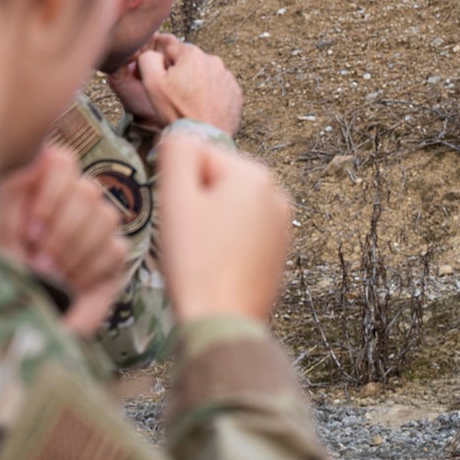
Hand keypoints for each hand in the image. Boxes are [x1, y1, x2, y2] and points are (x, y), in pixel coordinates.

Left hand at [0, 143, 128, 335]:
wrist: (23, 316)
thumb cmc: (6, 273)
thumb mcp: (2, 233)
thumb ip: (18, 190)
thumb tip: (46, 150)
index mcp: (43, 186)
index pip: (63, 162)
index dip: (51, 195)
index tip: (30, 232)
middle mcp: (75, 199)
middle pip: (87, 191)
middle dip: (62, 234)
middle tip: (39, 265)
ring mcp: (98, 224)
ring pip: (106, 217)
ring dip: (75, 253)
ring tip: (52, 276)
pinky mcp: (115, 252)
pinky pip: (115, 248)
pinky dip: (90, 270)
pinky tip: (72, 284)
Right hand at [108, 34, 242, 135]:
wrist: (202, 138)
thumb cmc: (177, 112)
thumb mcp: (152, 82)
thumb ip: (149, 58)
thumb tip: (154, 53)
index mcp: (193, 55)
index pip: (172, 49)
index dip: (164, 65)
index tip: (164, 81)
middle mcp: (214, 61)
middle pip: (190, 62)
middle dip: (182, 74)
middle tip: (176, 96)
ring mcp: (227, 78)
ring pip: (206, 75)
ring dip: (198, 85)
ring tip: (190, 105)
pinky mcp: (236, 94)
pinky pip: (219, 90)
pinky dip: (211, 96)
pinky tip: (203, 109)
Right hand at [156, 133, 290, 323]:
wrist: (223, 322)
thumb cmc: (198, 264)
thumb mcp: (176, 197)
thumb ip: (177, 151)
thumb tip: (182, 136)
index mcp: (255, 175)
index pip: (197, 158)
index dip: (179, 187)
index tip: (183, 220)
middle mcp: (277, 194)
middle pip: (215, 182)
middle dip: (197, 204)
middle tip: (192, 241)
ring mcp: (282, 225)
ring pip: (227, 209)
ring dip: (210, 225)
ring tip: (206, 257)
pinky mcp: (279, 252)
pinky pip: (241, 234)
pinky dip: (226, 245)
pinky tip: (219, 268)